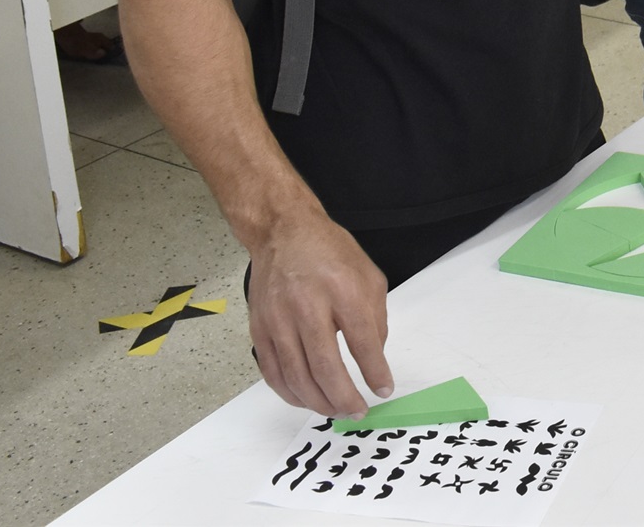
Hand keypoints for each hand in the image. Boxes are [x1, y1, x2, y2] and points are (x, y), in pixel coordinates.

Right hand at [246, 209, 394, 418]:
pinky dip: (291, 393)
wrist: (283, 232)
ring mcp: (278, 319)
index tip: (384, 390)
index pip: (363, 341)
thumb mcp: (369, 276)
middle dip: (344, 397)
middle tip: (358, 412)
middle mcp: (307, 305)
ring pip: (296, 376)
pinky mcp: (259, 328)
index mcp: (342, 289)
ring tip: (337, 412)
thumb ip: (375, 319)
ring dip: (318, 402)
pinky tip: (307, 400)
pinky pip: (273, 372)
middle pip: (325, 366)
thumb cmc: (330, 253)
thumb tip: (373, 361)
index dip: (375, 372)